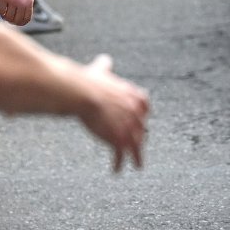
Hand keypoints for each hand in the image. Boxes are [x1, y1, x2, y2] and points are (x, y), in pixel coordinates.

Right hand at [0, 0, 33, 25]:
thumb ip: (26, 3)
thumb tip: (22, 17)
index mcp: (30, 0)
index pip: (27, 18)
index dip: (21, 23)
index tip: (17, 23)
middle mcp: (22, 1)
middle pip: (17, 20)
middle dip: (12, 22)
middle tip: (9, 19)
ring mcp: (12, 0)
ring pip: (8, 17)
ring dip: (6, 18)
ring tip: (5, 14)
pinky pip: (1, 11)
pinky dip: (1, 13)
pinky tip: (1, 9)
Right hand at [76, 54, 148, 170]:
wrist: (83, 94)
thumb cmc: (89, 81)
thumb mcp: (101, 70)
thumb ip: (106, 66)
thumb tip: (105, 60)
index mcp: (133, 95)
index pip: (145, 107)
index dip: (142, 115)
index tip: (141, 122)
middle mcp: (135, 112)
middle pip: (141, 128)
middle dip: (140, 136)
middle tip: (138, 144)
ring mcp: (128, 126)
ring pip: (136, 145)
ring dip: (137, 156)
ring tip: (138, 165)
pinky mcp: (118, 138)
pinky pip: (121, 154)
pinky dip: (119, 163)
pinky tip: (116, 170)